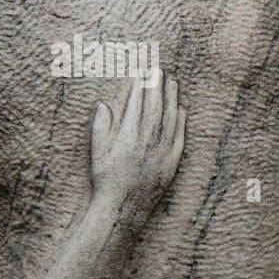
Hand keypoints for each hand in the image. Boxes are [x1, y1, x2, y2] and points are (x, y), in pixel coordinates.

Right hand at [90, 74, 184, 228]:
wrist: (123, 209)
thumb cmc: (106, 180)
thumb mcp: (97, 153)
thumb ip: (100, 127)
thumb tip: (103, 105)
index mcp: (128, 136)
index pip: (137, 104)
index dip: (140, 86)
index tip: (142, 72)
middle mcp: (147, 141)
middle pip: (155, 106)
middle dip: (157, 85)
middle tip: (159, 69)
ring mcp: (162, 151)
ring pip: (169, 118)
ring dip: (171, 98)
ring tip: (172, 82)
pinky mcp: (171, 162)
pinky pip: (179, 137)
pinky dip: (181, 121)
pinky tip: (180, 109)